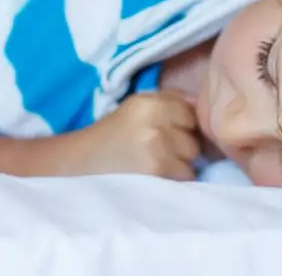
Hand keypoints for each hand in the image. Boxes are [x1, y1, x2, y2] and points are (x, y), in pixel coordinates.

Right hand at [76, 91, 200, 179]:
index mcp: (149, 101)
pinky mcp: (156, 170)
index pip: (191, 112)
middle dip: (183, 147)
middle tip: (157, 153)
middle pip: (194, 137)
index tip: (167, 135)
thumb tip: (202, 106)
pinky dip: (174, 180)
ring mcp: (156, 145)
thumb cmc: (111, 138)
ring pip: (192, 158)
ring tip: (154, 166)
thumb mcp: (136, 109)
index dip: (183, 127)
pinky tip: (153, 178)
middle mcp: (154, 119)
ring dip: (180, 165)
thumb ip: (170, 102)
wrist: (79, 166)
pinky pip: (185, 176)